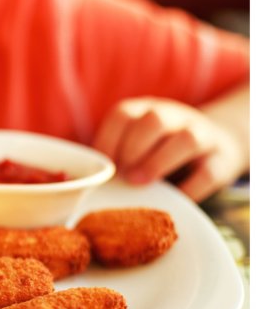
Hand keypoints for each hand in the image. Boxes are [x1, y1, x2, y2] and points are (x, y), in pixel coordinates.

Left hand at [92, 97, 245, 201]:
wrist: (218, 145)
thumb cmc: (160, 149)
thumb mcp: (138, 141)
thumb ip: (116, 155)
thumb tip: (85, 182)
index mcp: (146, 110)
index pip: (123, 114)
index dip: (108, 140)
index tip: (102, 166)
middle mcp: (175, 117)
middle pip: (154, 120)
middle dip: (133, 148)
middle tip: (122, 175)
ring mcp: (202, 135)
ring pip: (186, 140)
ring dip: (159, 162)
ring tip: (139, 182)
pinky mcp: (223, 160)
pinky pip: (208, 172)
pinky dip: (189, 188)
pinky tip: (173, 198)